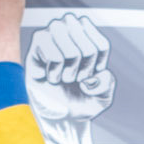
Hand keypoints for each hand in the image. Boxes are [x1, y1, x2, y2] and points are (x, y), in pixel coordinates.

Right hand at [25, 13, 116, 143]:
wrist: (57, 116)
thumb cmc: (79, 99)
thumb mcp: (102, 96)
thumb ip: (106, 84)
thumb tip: (91, 79)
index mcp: (89, 34)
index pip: (101, 47)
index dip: (97, 69)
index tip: (89, 77)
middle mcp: (69, 27)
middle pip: (89, 50)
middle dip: (84, 71)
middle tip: (74, 78)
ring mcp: (53, 34)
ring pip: (72, 53)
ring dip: (69, 73)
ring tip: (62, 77)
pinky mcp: (36, 45)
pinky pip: (55, 57)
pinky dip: (55, 74)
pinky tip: (49, 75)